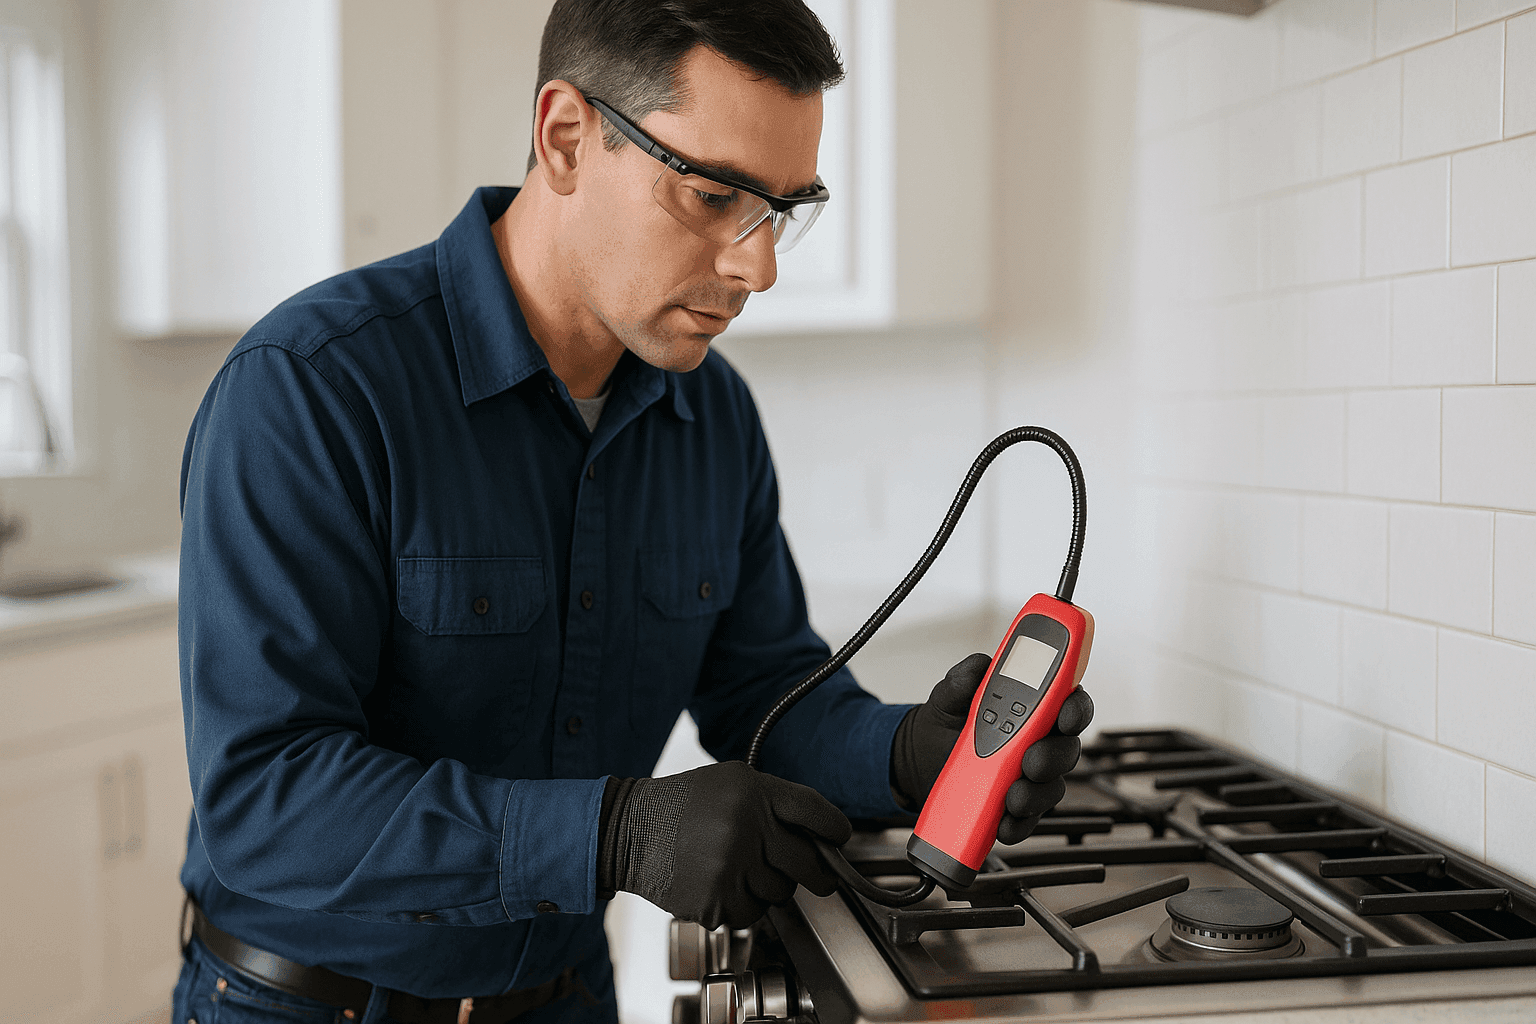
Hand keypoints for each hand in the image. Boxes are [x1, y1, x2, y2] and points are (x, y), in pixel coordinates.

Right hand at [597, 761, 850, 929]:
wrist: (628, 831)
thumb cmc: (681, 805)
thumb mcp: (730, 782)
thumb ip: (775, 802)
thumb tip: (819, 837)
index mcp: (754, 791)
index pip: (816, 813)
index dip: (836, 830)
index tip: (838, 840)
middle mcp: (746, 826)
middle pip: (808, 863)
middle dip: (818, 873)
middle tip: (818, 876)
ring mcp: (731, 866)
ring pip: (781, 892)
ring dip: (769, 887)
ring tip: (739, 868)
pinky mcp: (715, 900)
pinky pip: (753, 913)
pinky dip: (743, 905)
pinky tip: (721, 885)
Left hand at [890, 652, 1093, 844]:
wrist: (920, 757)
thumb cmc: (947, 720)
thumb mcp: (950, 693)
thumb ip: (966, 676)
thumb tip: (979, 667)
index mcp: (1034, 707)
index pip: (1070, 703)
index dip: (1075, 709)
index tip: (1065, 716)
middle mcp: (1040, 742)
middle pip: (1068, 749)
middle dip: (1054, 757)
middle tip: (1031, 762)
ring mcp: (1031, 777)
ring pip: (1052, 787)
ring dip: (1035, 793)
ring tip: (1012, 796)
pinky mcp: (1017, 807)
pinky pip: (1028, 820)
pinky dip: (1018, 824)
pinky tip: (1003, 821)